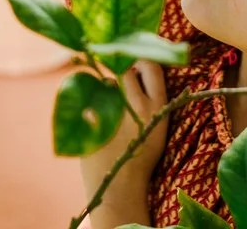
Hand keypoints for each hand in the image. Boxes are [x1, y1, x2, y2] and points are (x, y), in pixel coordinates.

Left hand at [79, 60, 170, 221]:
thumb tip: (135, 69)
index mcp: (157, 107)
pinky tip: (95, 118)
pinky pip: (90, 97)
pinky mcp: (92, 115)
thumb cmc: (140, 156)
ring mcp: (112, 109)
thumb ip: (149, 99)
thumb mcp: (157, 127)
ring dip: (106, 89)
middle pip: (125, 68)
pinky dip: (91, 103)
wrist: (120, 186)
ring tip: (110, 111)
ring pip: (106, 82)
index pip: (152, 66)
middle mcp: (136, 104)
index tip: (137, 65)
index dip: (142, 60)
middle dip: (122, 70)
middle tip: (121, 84)